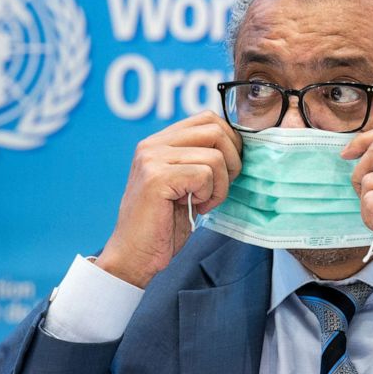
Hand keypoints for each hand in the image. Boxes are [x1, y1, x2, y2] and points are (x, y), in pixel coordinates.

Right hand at [96, 111, 241, 288]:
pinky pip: (204, 175)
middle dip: (232, 161)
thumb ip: (199, 159)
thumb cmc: (162, 224)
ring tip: (203, 202)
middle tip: (220, 188)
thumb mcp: (184, 183)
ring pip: (214, 156)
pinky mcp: (157, 178)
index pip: (207, 118)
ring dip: (220, 185)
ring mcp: (152, 159)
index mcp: (158, 142)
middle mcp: (152, 144)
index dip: (230, 141)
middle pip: (215, 130)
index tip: (229, 169)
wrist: (134, 255)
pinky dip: (208, 195)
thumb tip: (238, 144)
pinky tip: (194, 207)